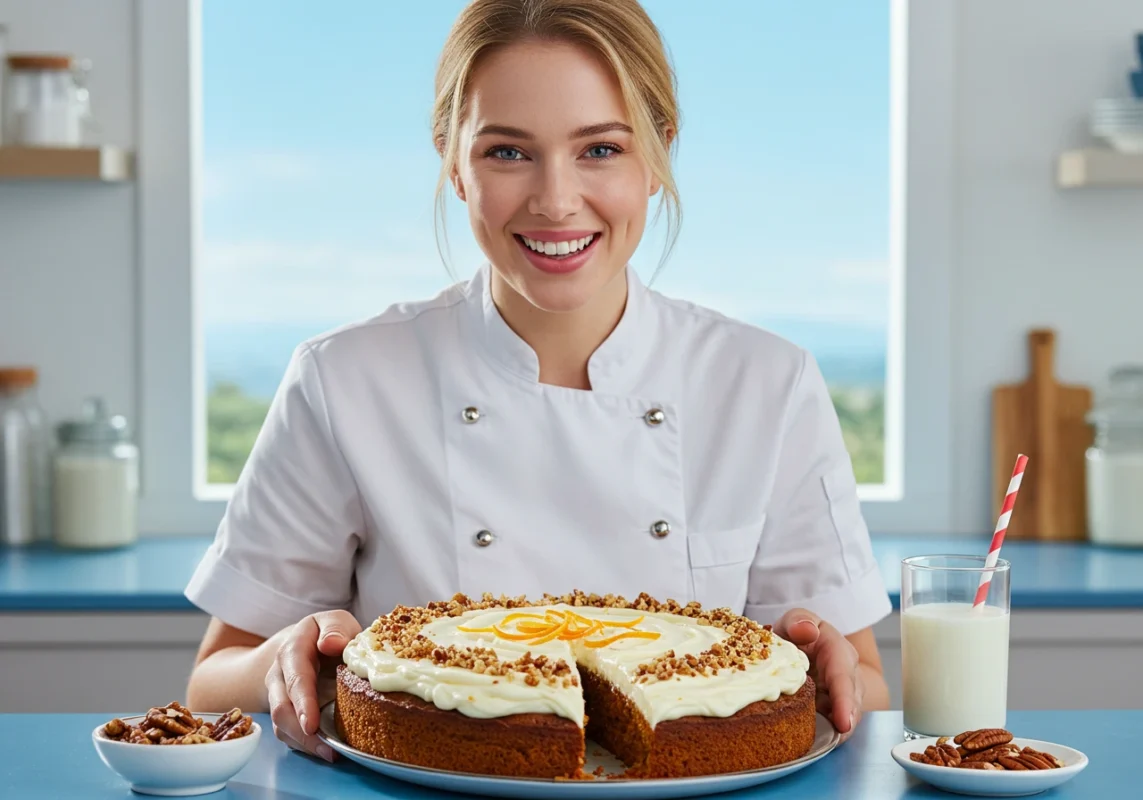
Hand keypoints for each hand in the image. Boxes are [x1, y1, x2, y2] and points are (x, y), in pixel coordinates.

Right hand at [266, 610, 361, 760]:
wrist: (309, 642)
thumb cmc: (328, 633)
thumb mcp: (335, 621)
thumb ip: (335, 628)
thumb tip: (331, 644)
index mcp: (292, 650)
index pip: (295, 677)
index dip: (303, 701)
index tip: (311, 724)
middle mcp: (279, 675)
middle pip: (282, 708)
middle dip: (301, 732)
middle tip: (327, 748)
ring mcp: (278, 696)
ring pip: (282, 725)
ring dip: (305, 744)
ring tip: (332, 754)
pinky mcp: (285, 712)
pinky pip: (289, 734)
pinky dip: (305, 746)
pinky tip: (326, 752)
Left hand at [774, 608, 862, 739]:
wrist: (800, 645)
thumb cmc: (798, 633)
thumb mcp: (794, 620)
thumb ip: (798, 621)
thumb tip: (806, 630)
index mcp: (838, 650)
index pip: (843, 676)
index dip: (844, 700)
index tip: (844, 722)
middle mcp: (847, 674)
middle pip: (851, 700)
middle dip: (847, 720)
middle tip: (839, 738)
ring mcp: (844, 693)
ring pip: (847, 715)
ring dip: (839, 730)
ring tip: (827, 743)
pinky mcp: (836, 708)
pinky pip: (836, 723)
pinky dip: (830, 733)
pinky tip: (820, 742)